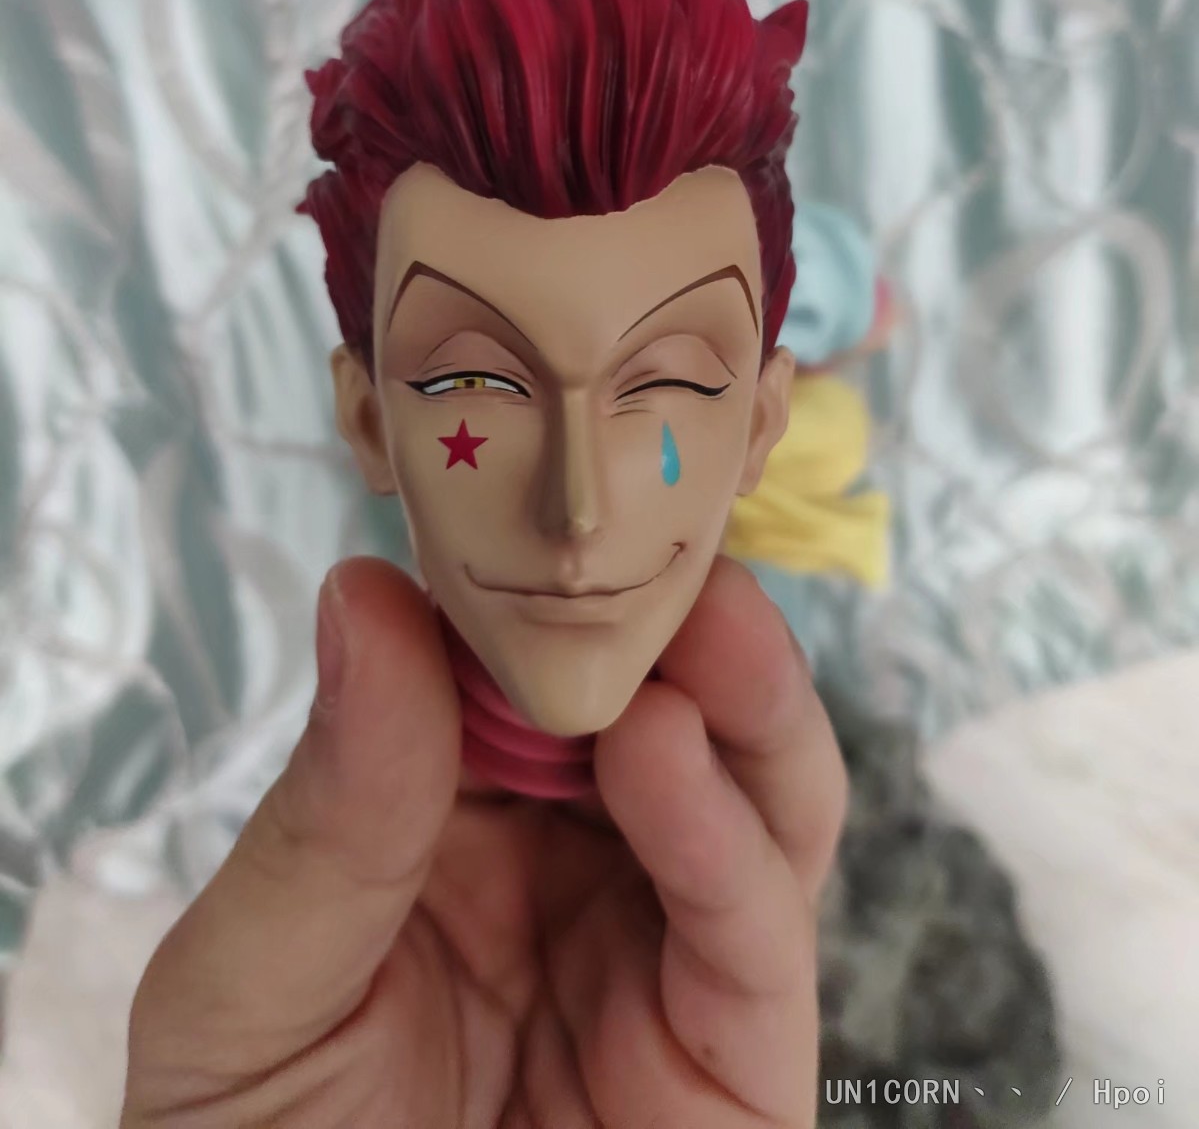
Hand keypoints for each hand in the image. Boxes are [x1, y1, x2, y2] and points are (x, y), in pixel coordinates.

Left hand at [121, 554, 846, 1127]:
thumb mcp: (249, 990)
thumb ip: (328, 807)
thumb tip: (364, 590)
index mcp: (469, 822)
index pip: (528, 673)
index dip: (542, 580)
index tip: (542, 479)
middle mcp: (587, 866)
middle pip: (674, 710)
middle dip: (676, 618)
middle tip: (663, 526)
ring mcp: (672, 954)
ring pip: (759, 794)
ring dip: (739, 695)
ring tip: (702, 618)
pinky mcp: (741, 1056)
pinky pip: (757, 930)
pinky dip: (724, 832)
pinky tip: (667, 754)